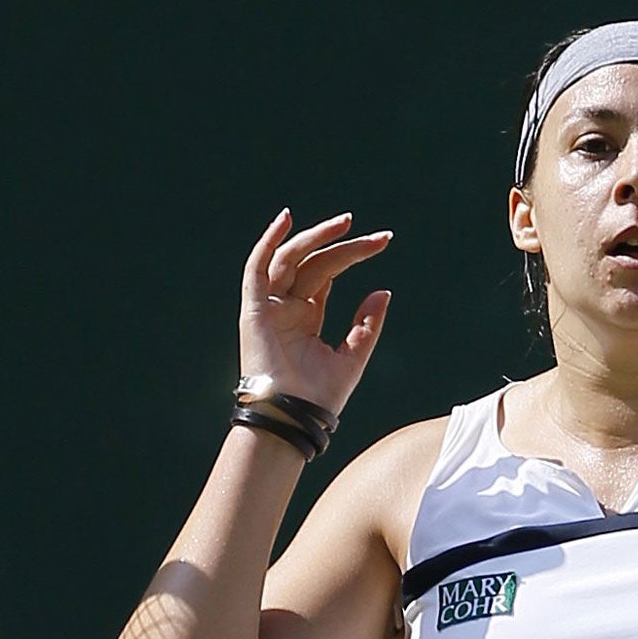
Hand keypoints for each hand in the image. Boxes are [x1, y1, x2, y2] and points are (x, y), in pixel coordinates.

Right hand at [239, 209, 391, 415]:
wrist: (294, 418)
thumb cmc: (319, 398)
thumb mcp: (353, 357)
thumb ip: (367, 324)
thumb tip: (383, 291)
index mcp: (307, 317)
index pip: (328, 273)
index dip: (353, 254)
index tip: (384, 242)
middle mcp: (287, 307)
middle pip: (316, 263)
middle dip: (346, 246)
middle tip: (379, 237)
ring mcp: (270, 306)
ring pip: (291, 258)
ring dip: (316, 237)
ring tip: (345, 224)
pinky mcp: (254, 308)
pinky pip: (257, 267)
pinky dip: (268, 242)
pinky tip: (286, 219)